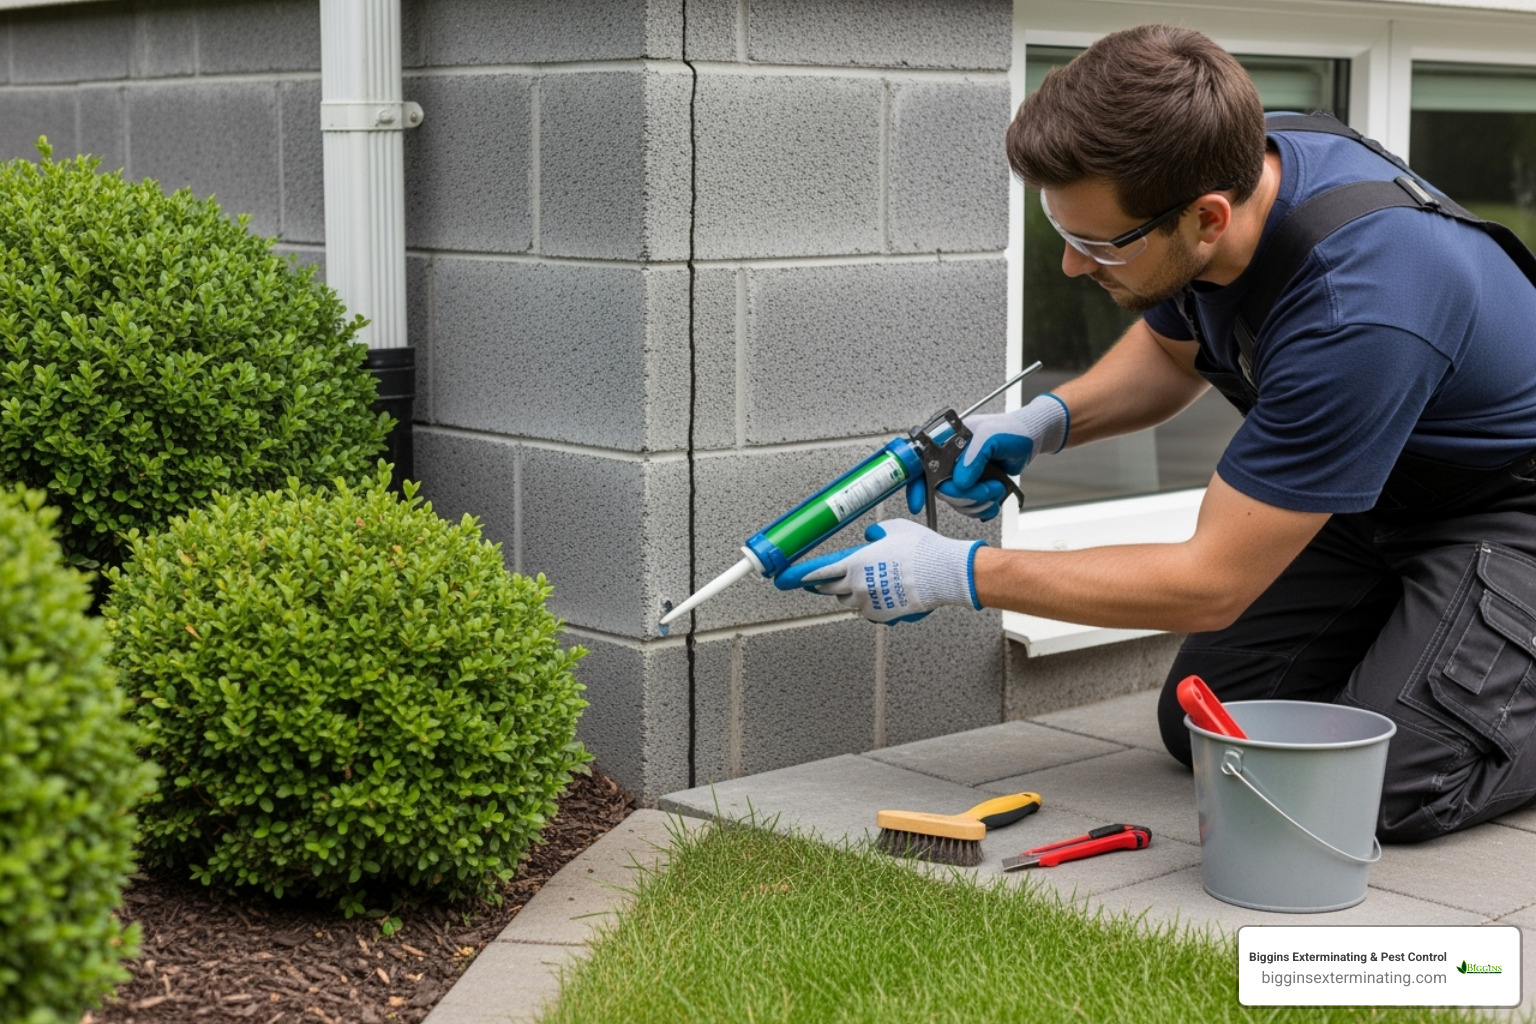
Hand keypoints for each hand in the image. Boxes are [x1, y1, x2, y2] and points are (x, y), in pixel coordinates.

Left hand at [773, 519, 986, 624]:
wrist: (941, 573)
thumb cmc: (920, 551)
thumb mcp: (893, 529)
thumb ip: (876, 535)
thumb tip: (871, 538)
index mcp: (854, 564)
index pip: (818, 571)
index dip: (800, 576)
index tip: (786, 579)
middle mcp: (857, 586)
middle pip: (828, 589)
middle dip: (821, 585)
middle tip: (816, 582)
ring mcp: (869, 603)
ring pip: (847, 601)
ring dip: (846, 593)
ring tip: (857, 584)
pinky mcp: (882, 615)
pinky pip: (866, 610)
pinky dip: (867, 603)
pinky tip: (878, 594)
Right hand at [907, 393, 1067, 519]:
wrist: (1032, 439)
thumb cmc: (1011, 430)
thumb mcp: (991, 436)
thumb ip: (973, 456)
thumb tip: (960, 481)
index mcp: (946, 442)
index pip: (920, 465)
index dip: (916, 485)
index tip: (917, 503)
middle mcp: (950, 460)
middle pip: (942, 490)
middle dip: (967, 495)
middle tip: (988, 487)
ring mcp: (961, 475)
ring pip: (957, 502)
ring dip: (979, 501)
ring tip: (996, 486)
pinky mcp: (973, 488)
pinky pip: (970, 508)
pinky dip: (984, 507)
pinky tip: (995, 497)